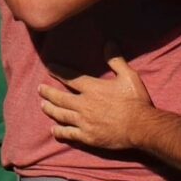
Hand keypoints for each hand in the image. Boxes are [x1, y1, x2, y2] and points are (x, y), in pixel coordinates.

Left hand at [41, 48, 155, 150]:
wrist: (141, 127)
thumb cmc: (135, 101)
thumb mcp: (129, 76)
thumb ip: (116, 60)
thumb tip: (108, 43)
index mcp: (93, 88)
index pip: (70, 78)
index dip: (58, 72)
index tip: (49, 68)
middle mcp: (84, 105)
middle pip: (60, 98)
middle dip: (48, 92)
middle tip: (40, 89)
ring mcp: (84, 122)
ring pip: (61, 115)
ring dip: (50, 109)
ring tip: (42, 105)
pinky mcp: (87, 137)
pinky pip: (68, 133)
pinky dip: (59, 131)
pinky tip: (53, 129)